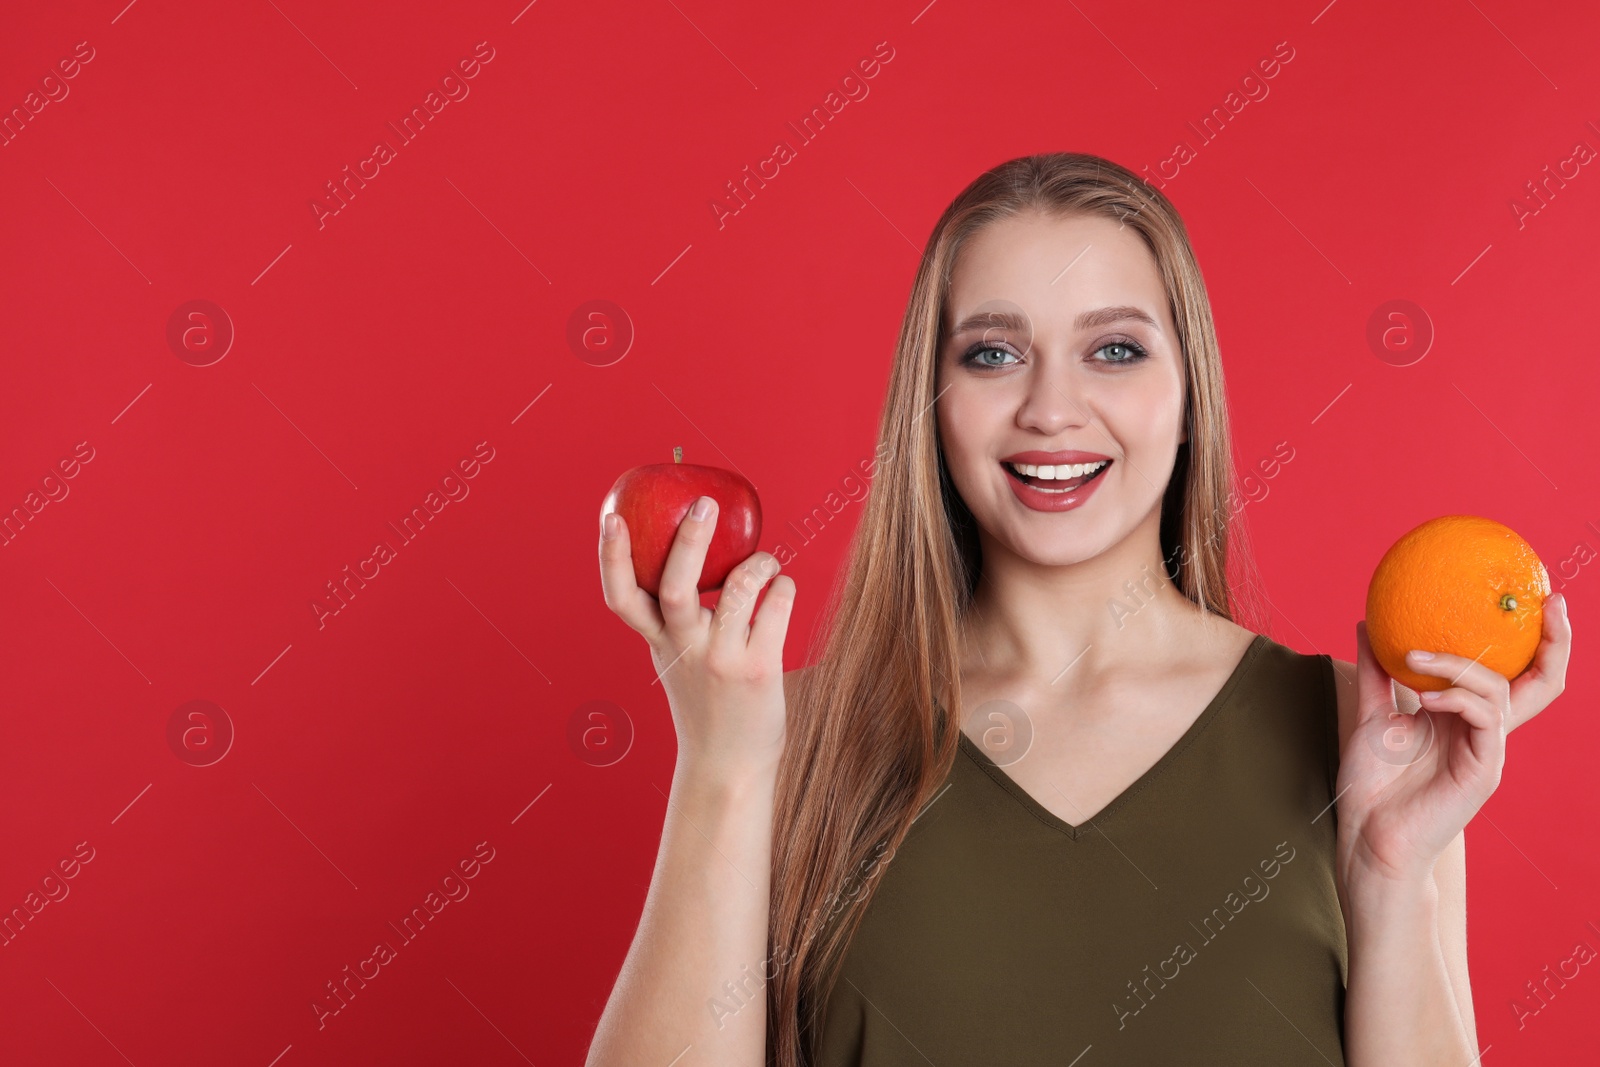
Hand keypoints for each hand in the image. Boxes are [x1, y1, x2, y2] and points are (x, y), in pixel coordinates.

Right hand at [598, 495, 795, 780]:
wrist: (728, 768)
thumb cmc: (706, 706)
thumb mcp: (676, 662)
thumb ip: (676, 622)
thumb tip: (692, 560)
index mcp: (658, 643)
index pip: (622, 598)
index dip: (611, 558)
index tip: (610, 518)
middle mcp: (685, 649)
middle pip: (676, 587)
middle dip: (688, 542)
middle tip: (702, 505)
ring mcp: (721, 660)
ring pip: (736, 591)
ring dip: (757, 563)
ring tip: (766, 560)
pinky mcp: (758, 670)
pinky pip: (775, 609)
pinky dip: (783, 588)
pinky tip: (783, 590)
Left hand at [1336, 596, 1570, 885]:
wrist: (1368, 835)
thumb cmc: (1372, 783)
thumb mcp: (1372, 714)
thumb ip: (1378, 672)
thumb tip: (1368, 621)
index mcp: (1465, 716)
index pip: (1512, 673)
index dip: (1533, 640)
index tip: (1537, 597)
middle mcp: (1484, 730)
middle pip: (1539, 683)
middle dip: (1554, 643)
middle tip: (1551, 603)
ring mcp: (1488, 750)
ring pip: (1499, 691)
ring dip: (1457, 665)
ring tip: (1414, 658)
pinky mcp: (1483, 770)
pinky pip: (1485, 719)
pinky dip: (1458, 698)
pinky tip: (1426, 697)